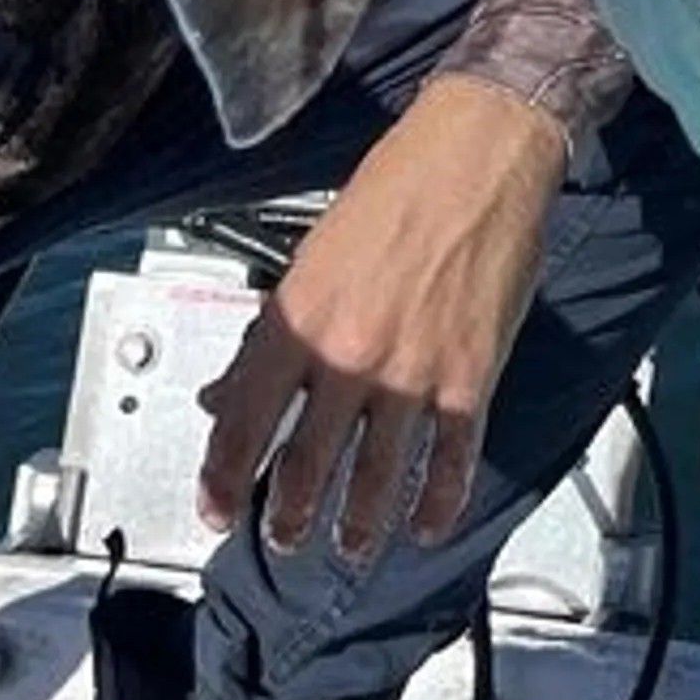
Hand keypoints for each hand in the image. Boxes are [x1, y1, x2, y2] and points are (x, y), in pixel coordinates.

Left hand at [196, 73, 561, 562]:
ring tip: (348, 548)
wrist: (481, 151)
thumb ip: (276, 328)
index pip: (243, 422)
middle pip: (305, 466)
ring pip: (375, 479)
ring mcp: (413, 371)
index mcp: (300, 318)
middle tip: (284, 538)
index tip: (217, 510)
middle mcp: (350, 354)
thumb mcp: (314, 252)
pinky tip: (428, 524)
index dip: (223, 479)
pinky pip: (450, 458)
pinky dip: (438, 501)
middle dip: (288, 517)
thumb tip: (236, 388)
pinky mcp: (471, 375)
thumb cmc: (399, 185)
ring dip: (357, 525)